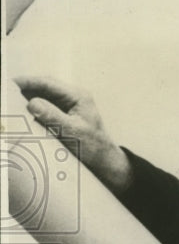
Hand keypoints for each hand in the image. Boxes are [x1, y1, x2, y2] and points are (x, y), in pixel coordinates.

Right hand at [14, 75, 133, 195]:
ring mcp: (68, 106)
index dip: (29, 82)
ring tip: (12, 102)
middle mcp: (73, 97)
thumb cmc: (93, 147)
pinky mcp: (64, 115)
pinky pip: (45, 107)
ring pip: (43, 96)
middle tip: (8, 92)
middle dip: (26, 89)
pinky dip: (34, 109)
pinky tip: (24, 113)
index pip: (49, 83)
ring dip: (29, 98)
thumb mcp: (72, 132)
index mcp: (78, 96)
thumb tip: (32, 103)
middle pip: (44, 87)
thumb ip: (53, 116)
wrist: (104, 161)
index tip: (12, 83)